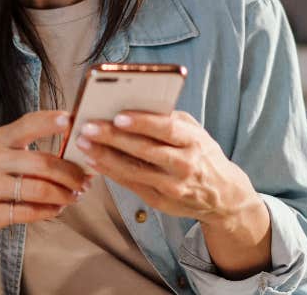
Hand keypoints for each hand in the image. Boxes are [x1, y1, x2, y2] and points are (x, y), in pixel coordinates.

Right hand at [0, 110, 91, 229]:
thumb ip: (32, 148)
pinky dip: (48, 211)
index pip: (28, 124)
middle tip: (85, 181)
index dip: (51, 121)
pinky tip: (56, 209)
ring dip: (64, 195)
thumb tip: (78, 149)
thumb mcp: (4, 152)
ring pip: (39, 189)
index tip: (72, 120)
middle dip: (71, 173)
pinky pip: (28, 212)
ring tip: (74, 196)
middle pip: (42, 162)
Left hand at [73, 110, 261, 230]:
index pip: (167, 129)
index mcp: (194, 141)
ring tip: (83, 143)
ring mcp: (173, 186)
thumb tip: (133, 104)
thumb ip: (168, 119)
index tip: (118, 116)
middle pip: (145, 150)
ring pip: (134, 170)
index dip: (142, 123)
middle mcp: (185, 165)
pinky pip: (131, 185)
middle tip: (87, 127)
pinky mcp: (161, 202)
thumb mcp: (194, 131)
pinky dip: (110, 172)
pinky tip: (92, 161)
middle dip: (113, 138)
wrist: (223, 195)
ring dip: (105, 156)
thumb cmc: (201, 153)